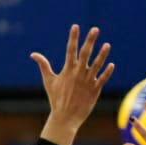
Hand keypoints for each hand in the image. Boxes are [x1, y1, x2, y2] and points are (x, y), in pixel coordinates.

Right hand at [32, 25, 114, 144]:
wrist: (65, 117)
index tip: (75, 26)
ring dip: (102, 55)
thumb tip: (33, 54)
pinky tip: (112, 65)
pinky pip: (102, 79)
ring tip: (107, 45)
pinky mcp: (94, 90)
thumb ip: (43, 65)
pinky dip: (107, 72)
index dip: (73, 37)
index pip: (71, 50)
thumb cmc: (56, 99)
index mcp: (68, 70)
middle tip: (95, 29)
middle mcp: (78, 74)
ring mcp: (87, 82)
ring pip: (97, 65)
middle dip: (90, 40)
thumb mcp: (48, 81)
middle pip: (85, 53)